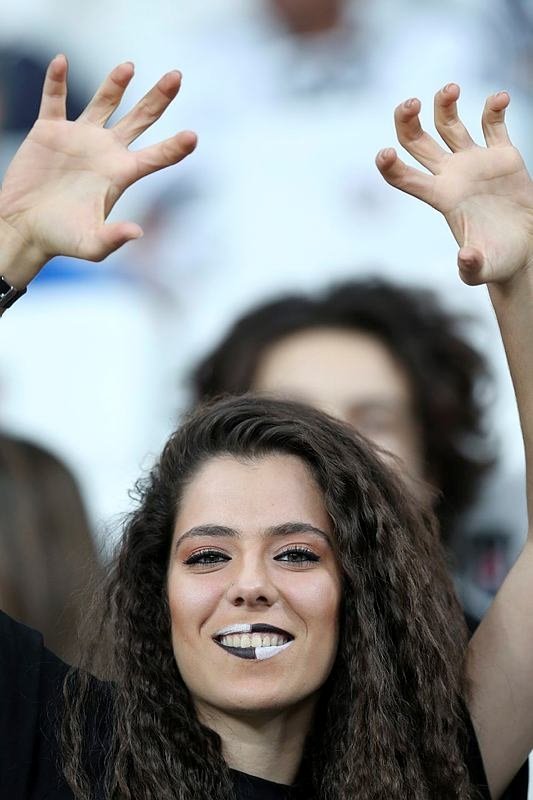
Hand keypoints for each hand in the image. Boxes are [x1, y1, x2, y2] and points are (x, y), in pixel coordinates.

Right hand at [0, 55, 196, 264]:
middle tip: (176, 76)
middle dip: (158, 98)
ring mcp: (79, 137)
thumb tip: (137, 232)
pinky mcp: (49, 131)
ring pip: (104, 102)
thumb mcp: (90, 245)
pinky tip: (61, 62)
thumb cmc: (61, 239)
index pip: (157, 157)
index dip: (175, 147)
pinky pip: (54, 99)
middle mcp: (106, 151)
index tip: (193, 137)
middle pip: (140, 119)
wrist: (25, 228)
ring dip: (116, 83)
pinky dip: (56, 80)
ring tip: (129, 67)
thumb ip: (113, 239)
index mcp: (121, 175)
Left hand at [376, 84, 532, 285]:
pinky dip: (494, 107)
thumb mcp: (483, 269)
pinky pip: (492, 123)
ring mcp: (474, 162)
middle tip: (410, 104)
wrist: (522, 251)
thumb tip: (465, 258)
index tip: (384, 153)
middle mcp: (451, 175)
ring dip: (444, 103)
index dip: (391, 167)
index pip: (406, 179)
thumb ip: (471, 267)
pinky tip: (500, 99)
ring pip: (449, 124)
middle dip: (407, 120)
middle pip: (417, 141)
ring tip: (450, 89)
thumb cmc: (497, 262)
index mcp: (441, 198)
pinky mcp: (500, 155)